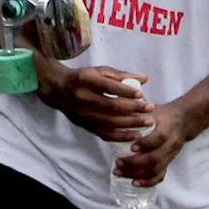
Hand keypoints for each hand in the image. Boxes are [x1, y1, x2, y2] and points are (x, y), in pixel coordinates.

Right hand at [34, 61, 151, 139]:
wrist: (58, 89)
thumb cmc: (83, 78)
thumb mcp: (98, 71)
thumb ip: (121, 75)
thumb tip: (145, 78)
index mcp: (84, 80)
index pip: (108, 87)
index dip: (126, 91)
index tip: (142, 94)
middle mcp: (81, 97)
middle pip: (111, 106)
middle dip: (134, 108)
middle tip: (151, 108)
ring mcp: (82, 114)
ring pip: (110, 122)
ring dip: (132, 123)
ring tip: (148, 121)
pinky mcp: (84, 125)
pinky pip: (105, 134)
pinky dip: (122, 136)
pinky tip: (136, 134)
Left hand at [115, 102, 192, 187]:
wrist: (182, 121)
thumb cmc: (159, 114)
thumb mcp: (149, 109)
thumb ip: (134, 110)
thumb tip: (112, 107)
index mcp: (167, 128)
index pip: (159, 138)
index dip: (146, 144)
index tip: (131, 147)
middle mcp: (171, 144)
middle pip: (156, 158)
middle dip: (135, 163)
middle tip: (118, 162)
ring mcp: (170, 155)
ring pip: (156, 169)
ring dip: (137, 174)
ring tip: (119, 172)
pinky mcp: (168, 162)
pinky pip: (161, 175)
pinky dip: (148, 181)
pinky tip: (135, 183)